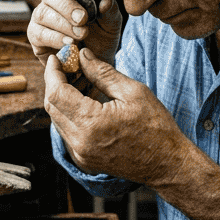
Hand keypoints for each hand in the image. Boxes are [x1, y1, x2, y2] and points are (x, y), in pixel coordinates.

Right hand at [27, 0, 121, 68]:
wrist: (95, 63)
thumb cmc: (101, 36)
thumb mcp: (111, 22)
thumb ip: (110, 9)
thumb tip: (105, 0)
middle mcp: (52, 1)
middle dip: (67, 6)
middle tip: (83, 19)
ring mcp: (41, 18)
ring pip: (43, 13)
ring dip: (64, 24)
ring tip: (82, 34)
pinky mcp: (35, 37)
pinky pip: (39, 33)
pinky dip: (55, 38)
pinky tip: (69, 44)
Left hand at [43, 47, 186, 186]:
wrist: (167, 164)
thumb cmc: (156, 127)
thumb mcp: (133, 92)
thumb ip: (103, 72)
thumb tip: (82, 55)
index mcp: (91, 124)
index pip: (56, 93)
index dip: (53, 72)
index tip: (57, 57)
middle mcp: (80, 142)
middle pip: (52, 106)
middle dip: (54, 82)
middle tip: (67, 65)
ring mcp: (80, 153)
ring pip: (57, 119)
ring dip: (61, 97)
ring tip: (77, 79)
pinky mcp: (84, 158)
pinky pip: (66, 131)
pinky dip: (69, 113)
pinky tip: (84, 99)